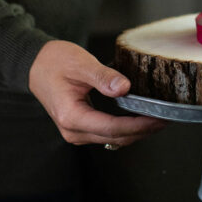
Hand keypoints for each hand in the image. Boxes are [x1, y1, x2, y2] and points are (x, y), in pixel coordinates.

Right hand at [28, 40, 163, 146]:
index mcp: (71, 116)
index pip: (112, 128)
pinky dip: (125, 129)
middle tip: (166, 118)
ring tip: (158, 119)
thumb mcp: (80, 63)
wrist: (35, 64)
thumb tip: (125, 88)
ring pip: (112, 139)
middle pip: (115, 137)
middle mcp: (73, 130)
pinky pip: (107, 134)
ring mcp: (76, 132)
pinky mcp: (80, 128)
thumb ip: (103, 77)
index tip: (159, 118)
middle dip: (143, 130)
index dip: (138, 125)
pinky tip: (140, 119)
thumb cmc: (54, 61)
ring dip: (136, 132)